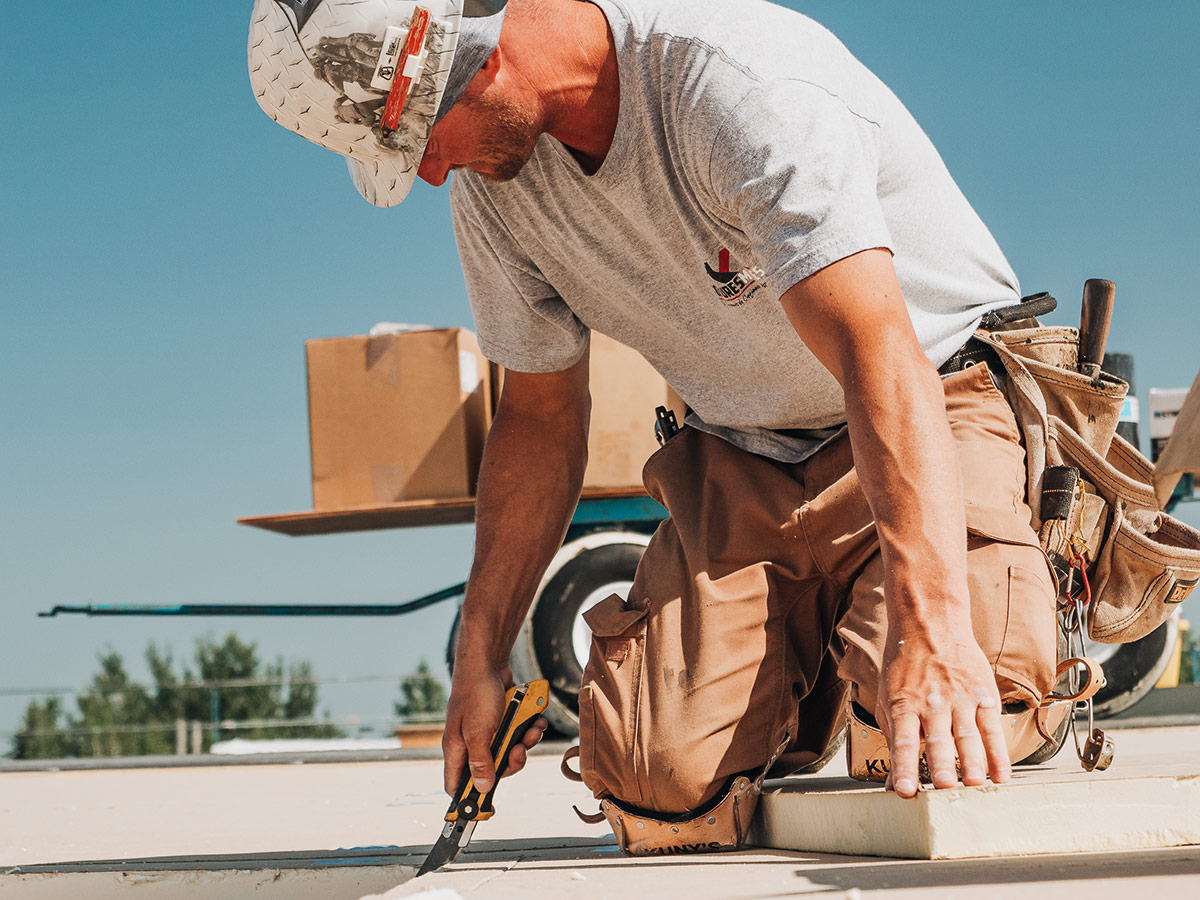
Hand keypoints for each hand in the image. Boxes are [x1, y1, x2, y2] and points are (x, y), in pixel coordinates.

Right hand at [442, 664, 547, 794]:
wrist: (488, 661)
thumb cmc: (476, 692)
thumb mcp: (478, 730)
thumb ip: (481, 760)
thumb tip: (483, 788)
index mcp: (457, 749)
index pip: (456, 785)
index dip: (469, 799)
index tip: (488, 807)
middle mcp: (470, 743)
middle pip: (491, 771)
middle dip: (511, 762)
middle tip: (519, 750)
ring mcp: (486, 733)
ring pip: (508, 752)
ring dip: (524, 743)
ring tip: (532, 730)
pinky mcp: (500, 722)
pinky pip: (517, 735)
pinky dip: (528, 730)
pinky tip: (535, 721)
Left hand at [875, 628, 1010, 798]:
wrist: (930, 624)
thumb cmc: (906, 667)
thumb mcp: (889, 698)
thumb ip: (894, 739)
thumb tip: (893, 783)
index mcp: (903, 704)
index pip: (903, 741)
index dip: (904, 766)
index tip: (906, 791)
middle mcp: (931, 703)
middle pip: (937, 738)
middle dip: (941, 764)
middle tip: (945, 788)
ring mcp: (959, 698)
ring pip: (967, 735)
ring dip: (971, 761)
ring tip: (973, 783)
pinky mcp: (982, 694)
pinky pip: (992, 727)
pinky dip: (998, 753)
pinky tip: (1001, 774)